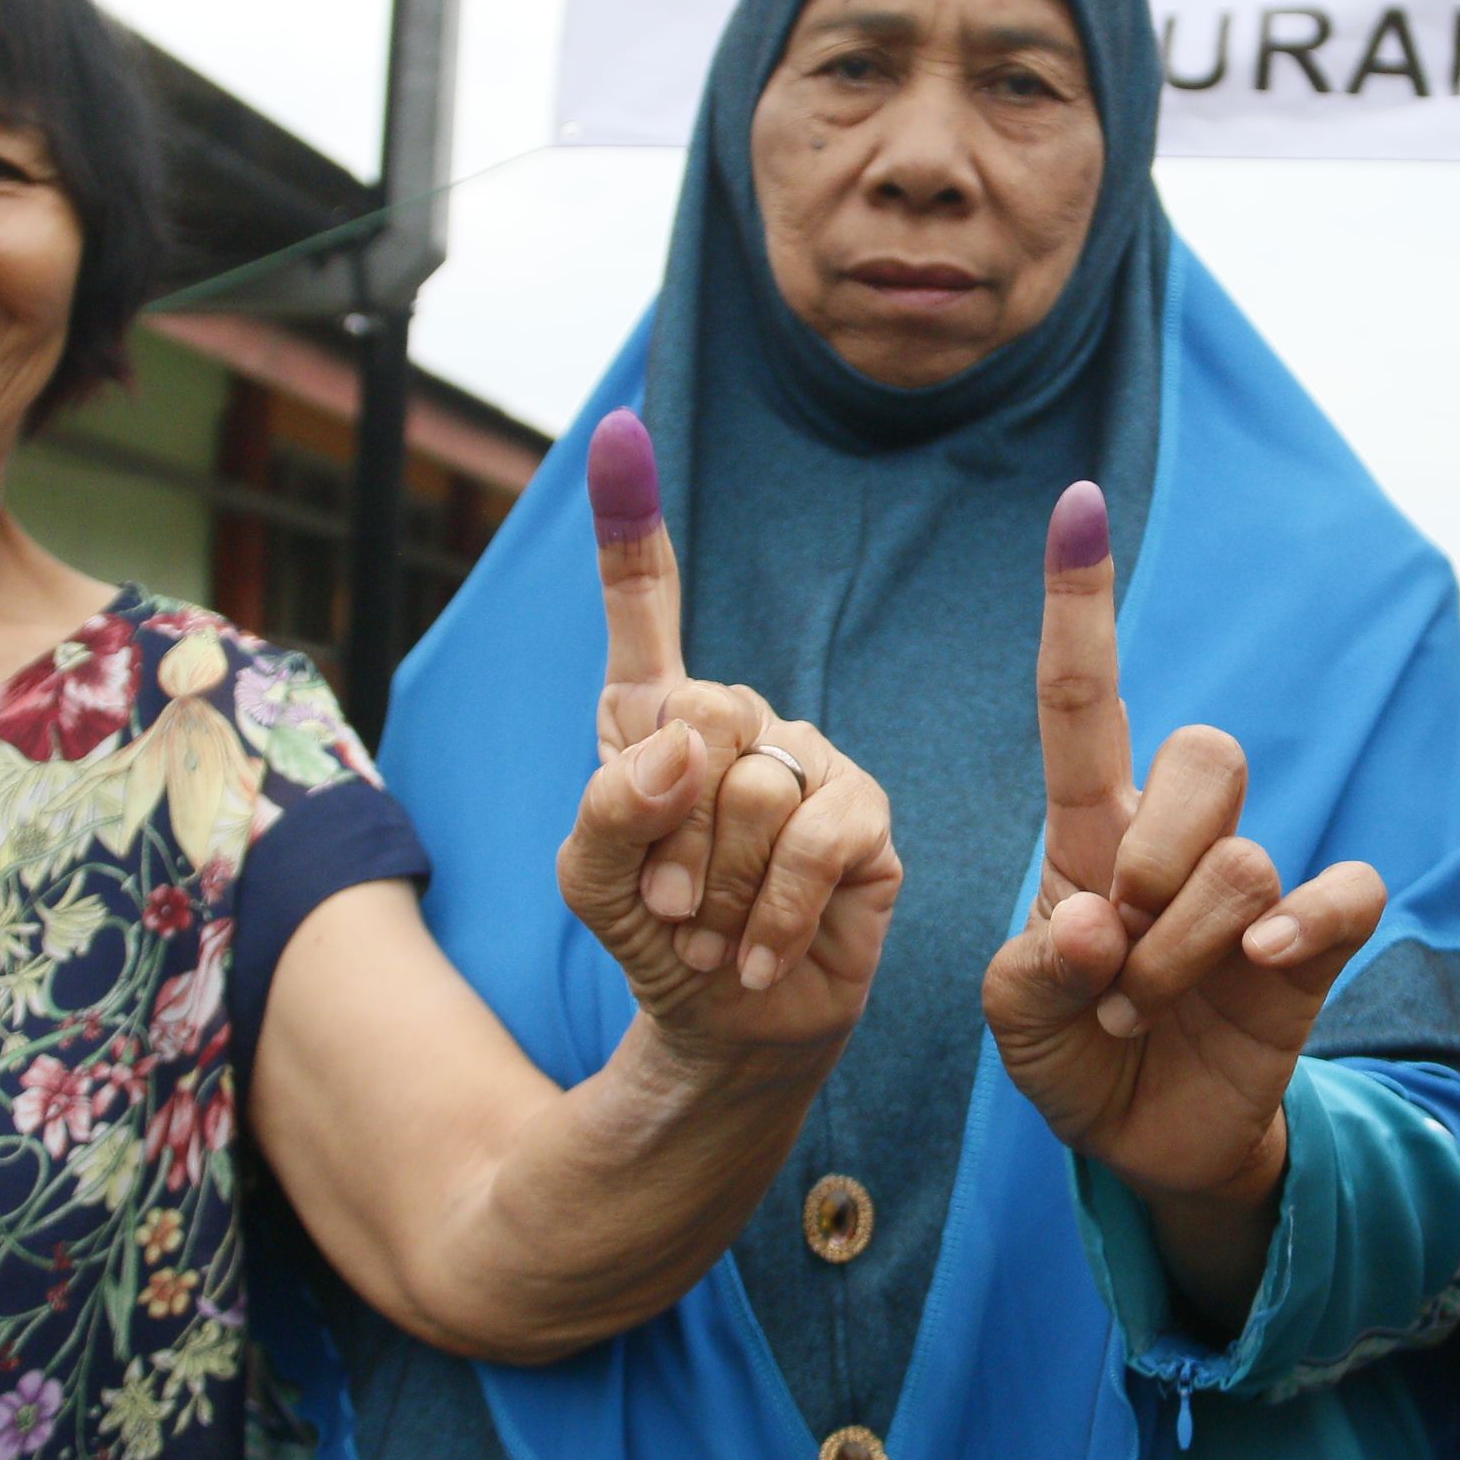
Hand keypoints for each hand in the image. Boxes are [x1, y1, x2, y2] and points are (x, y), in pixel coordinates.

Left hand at [557, 412, 899, 1059]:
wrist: (725, 1028)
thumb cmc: (656, 939)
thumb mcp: (591, 885)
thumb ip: (607, 812)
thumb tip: (683, 749)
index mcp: (657, 715)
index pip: (646, 605)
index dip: (628, 522)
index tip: (618, 432)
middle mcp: (739, 721)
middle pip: (700, 716)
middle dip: (669, 834)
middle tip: (665, 907)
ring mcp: (809, 761)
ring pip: (754, 791)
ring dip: (715, 889)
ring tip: (707, 937)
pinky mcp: (867, 817)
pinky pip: (817, 840)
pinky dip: (772, 913)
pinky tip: (752, 956)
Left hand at [980, 483, 1387, 1209]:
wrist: (1145, 1143)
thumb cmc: (1072, 1052)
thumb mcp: (1017, 1016)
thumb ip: (1037, 970)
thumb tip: (1097, 924)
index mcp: (1090, 830)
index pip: (1084, 703)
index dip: (1080, 606)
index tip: (1076, 503)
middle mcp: (1177, 838)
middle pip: (1207, 753)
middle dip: (1153, 861)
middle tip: (1113, 958)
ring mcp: (1254, 887)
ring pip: (1247, 854)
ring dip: (1181, 952)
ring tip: (1140, 1012)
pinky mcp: (1316, 942)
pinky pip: (1345, 890)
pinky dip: (1305, 928)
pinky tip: (1263, 969)